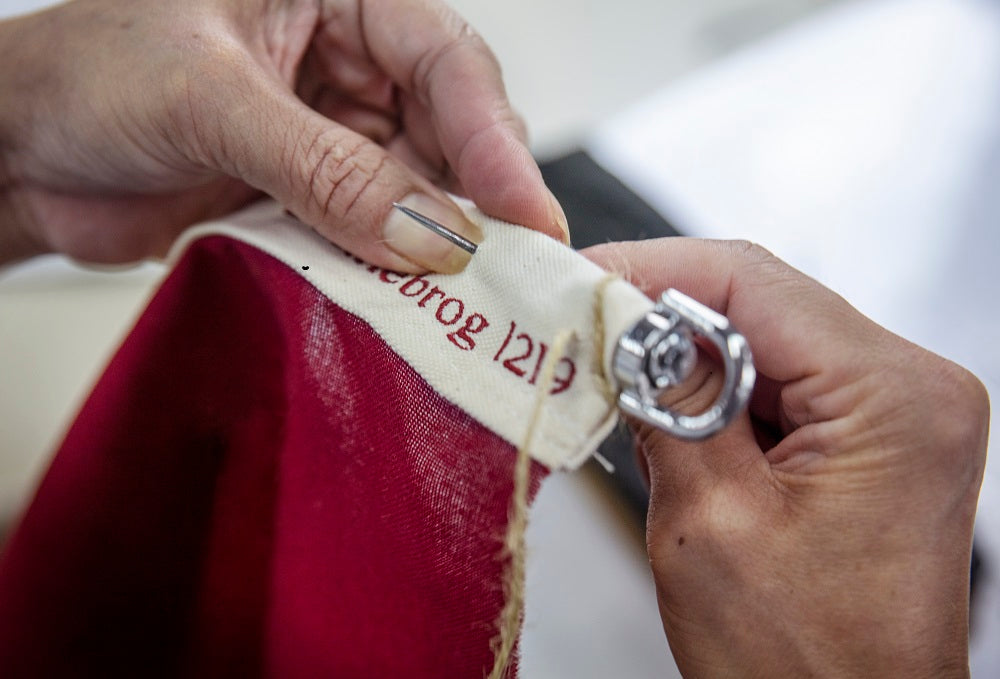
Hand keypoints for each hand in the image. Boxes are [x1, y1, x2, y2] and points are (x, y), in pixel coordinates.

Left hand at [0, 0, 566, 269]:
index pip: (446, 60)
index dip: (496, 138)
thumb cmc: (86, 76)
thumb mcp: (212, 101)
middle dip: (478, 204)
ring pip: (419, 196)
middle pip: (452, 134)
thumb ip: (324, 167)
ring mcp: (333, 138)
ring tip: (458, 298)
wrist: (20, 154)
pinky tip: (401, 301)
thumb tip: (428, 230)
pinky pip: (372, 238)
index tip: (527, 214)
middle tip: (505, 272)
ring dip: (434, 250)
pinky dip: (387, 273)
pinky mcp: (313, 199)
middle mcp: (347, 65)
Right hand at [584, 239, 988, 677]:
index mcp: (893, 400)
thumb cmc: (803, 666)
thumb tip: (622, 320)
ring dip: (683, 360)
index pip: (753, 283)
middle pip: (760, 305)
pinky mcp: (870, 437)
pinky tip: (665, 419)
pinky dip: (713, 393)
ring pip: (763, 340)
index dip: (650, 270)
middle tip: (578, 331)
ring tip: (610, 382)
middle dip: (660, 317)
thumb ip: (667, 403)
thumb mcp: (709, 524)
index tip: (576, 281)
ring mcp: (896, 413)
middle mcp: (911, 390)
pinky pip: (778, 382)